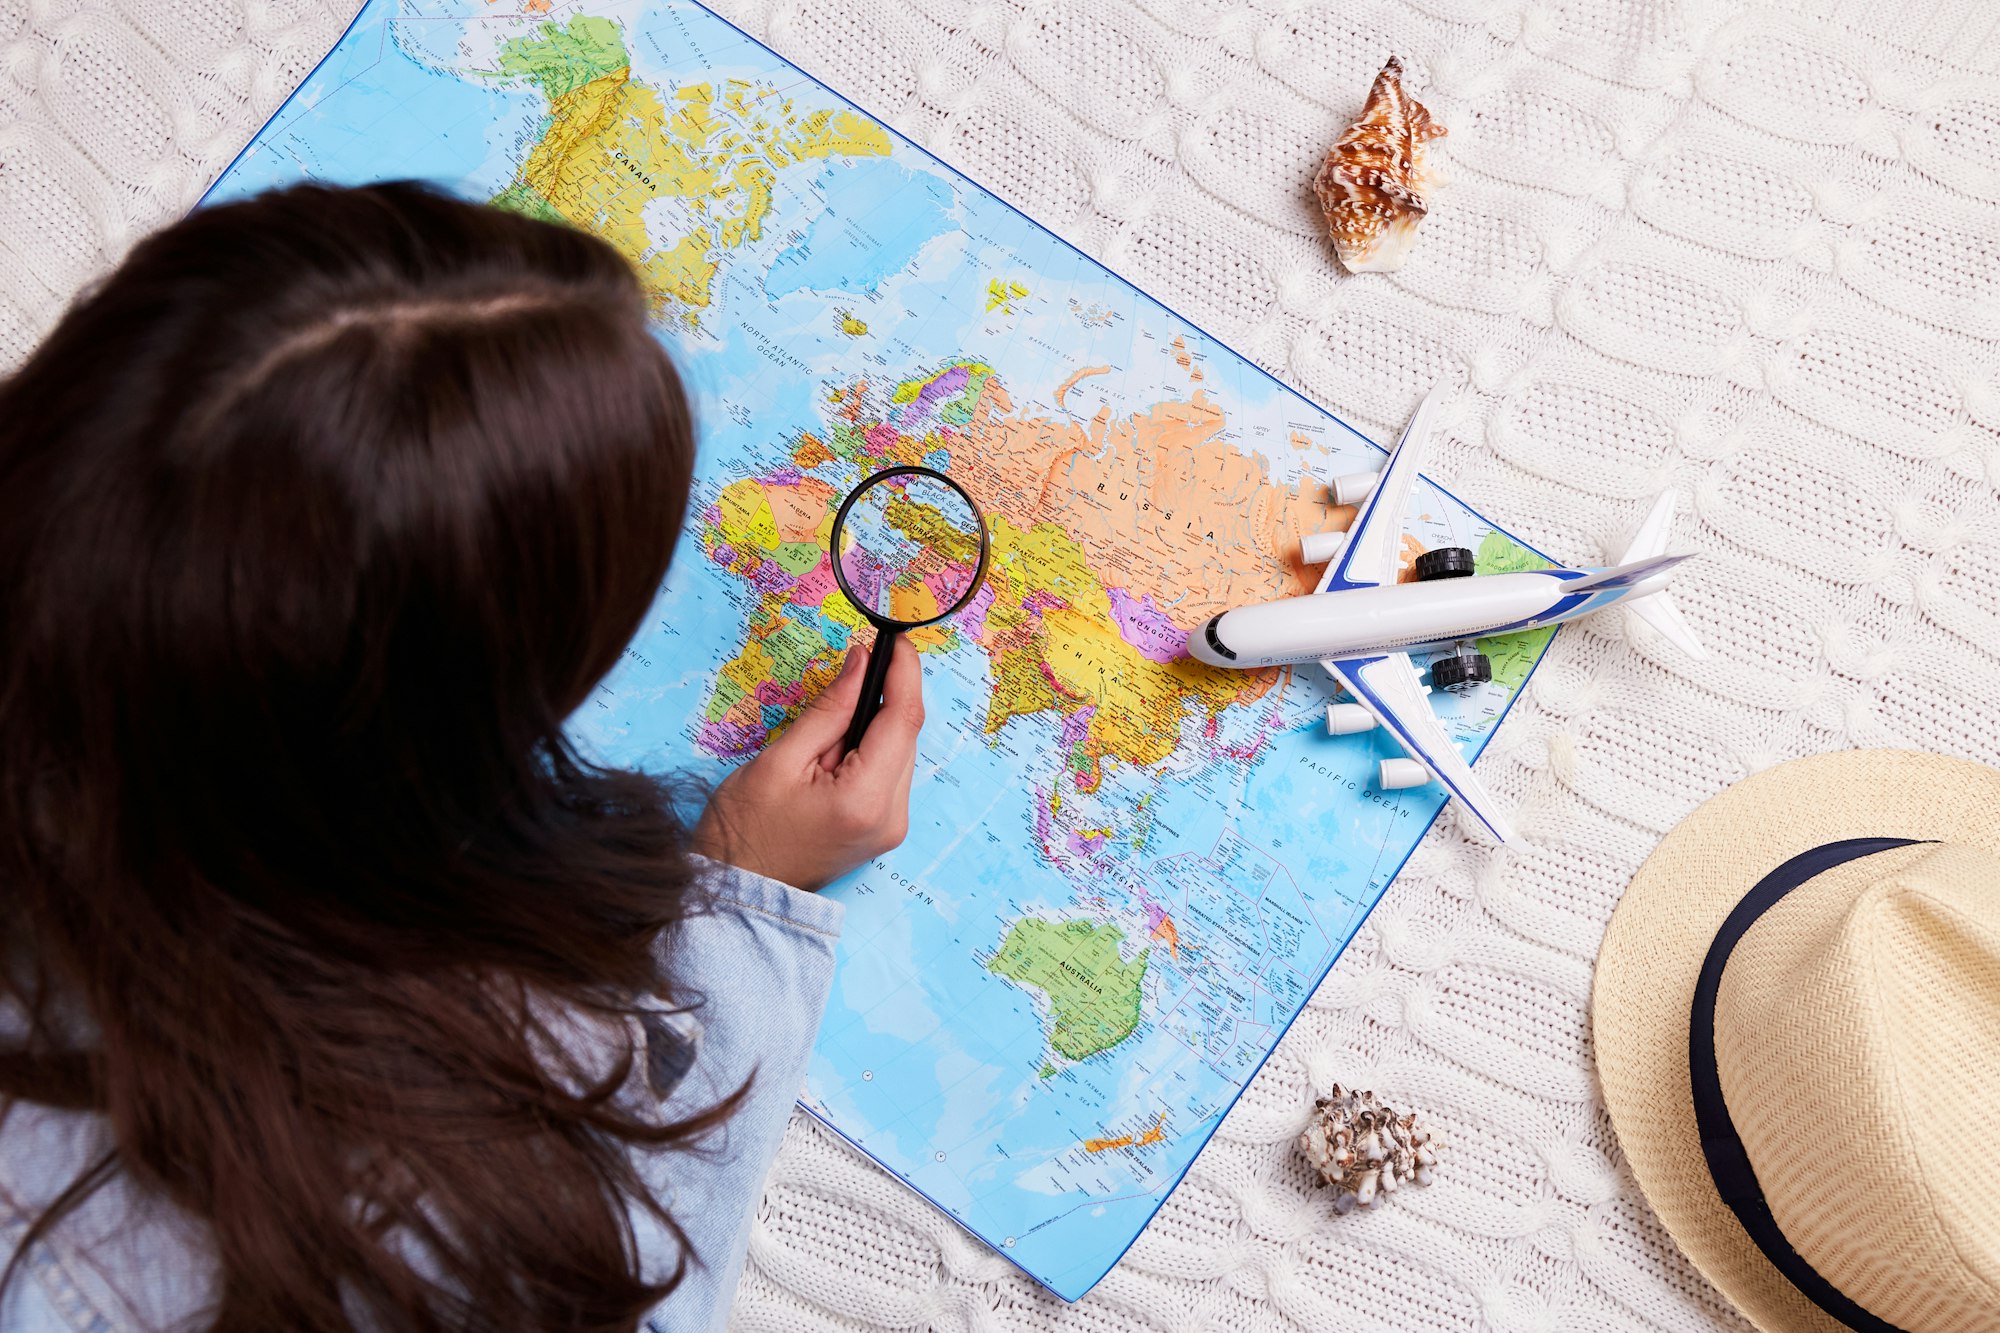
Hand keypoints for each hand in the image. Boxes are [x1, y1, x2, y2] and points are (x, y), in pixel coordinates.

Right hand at [692, 637, 923, 889]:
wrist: (738, 889)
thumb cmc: (745, 829)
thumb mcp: (781, 759)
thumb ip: (829, 709)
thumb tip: (861, 664)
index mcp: (866, 800)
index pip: (903, 720)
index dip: (903, 673)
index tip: (896, 639)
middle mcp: (891, 817)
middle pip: (905, 735)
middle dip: (883, 696)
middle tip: (851, 669)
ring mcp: (891, 828)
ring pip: (899, 752)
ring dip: (873, 725)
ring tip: (826, 729)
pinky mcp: (884, 829)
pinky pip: (889, 773)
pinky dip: (869, 750)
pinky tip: (836, 751)